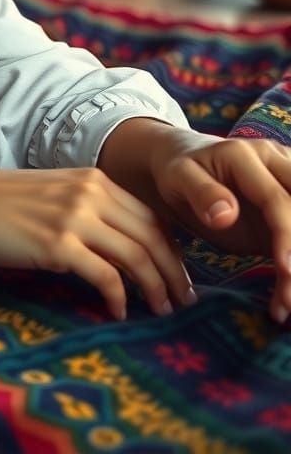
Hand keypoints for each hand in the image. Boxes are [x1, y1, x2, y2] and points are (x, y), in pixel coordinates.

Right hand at [0, 166, 197, 321]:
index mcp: (93, 179)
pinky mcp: (58, 245)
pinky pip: (106, 276)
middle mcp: (90, 193)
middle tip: (183, 299)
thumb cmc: (2, 202)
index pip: (150, 215)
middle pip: (153, 236)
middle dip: (174, 272)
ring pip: (137, 257)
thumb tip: (121, 245)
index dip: (171, 248)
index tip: (177, 273)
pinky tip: (118, 311)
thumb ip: (88, 209)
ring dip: (155, 288)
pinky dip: (119, 297)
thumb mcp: (54, 193)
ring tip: (161, 309)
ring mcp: (75, 218)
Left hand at [148, 131, 290, 323]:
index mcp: (245, 156)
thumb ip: (200, 192)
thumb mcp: (177, 177)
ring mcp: (286, 179)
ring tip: (286, 301)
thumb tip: (226, 215)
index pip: (276, 199)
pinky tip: (285, 295)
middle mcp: (274, 161)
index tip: (286, 270)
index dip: (287, 235)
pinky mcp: (290, 201)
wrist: (184, 158)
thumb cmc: (178, 170)